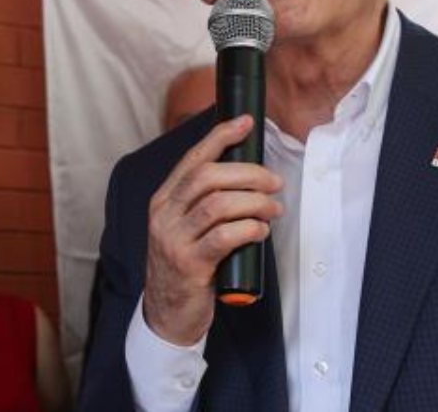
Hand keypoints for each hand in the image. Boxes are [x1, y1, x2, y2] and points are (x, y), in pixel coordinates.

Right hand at [142, 115, 283, 344]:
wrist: (166, 314)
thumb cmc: (185, 266)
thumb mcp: (186, 228)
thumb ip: (204, 203)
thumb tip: (247, 176)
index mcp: (164, 200)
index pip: (192, 159)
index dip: (220, 136)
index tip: (245, 123)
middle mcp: (164, 216)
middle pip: (208, 177)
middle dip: (248, 173)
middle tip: (274, 182)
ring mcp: (173, 240)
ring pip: (218, 204)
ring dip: (254, 202)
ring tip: (273, 208)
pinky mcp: (189, 264)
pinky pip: (223, 236)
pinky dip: (249, 228)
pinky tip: (260, 230)